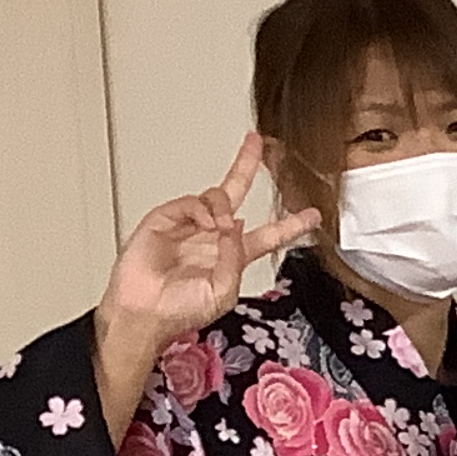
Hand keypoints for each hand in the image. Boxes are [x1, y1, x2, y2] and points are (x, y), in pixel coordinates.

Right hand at [98, 135, 318, 354]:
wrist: (143, 311)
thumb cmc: (181, 310)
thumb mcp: (222, 291)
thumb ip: (235, 260)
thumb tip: (236, 226)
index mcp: (233, 256)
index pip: (268, 235)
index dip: (291, 225)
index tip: (313, 215)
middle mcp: (213, 235)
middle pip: (236, 193)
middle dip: (246, 166)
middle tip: (258, 144)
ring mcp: (189, 225)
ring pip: (216, 196)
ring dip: (223, 206)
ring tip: (220, 227)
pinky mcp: (166, 219)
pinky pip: (191, 202)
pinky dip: (202, 209)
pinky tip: (205, 224)